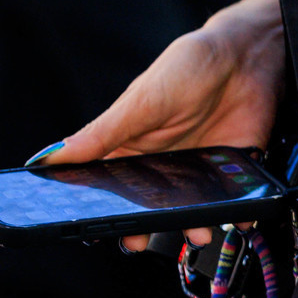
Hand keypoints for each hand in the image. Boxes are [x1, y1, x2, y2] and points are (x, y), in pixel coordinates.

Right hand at [42, 0, 286, 248]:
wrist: (246, 55)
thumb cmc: (187, 68)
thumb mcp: (140, 102)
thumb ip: (102, 134)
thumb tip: (51, 157)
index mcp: (131, 150)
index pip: (110, 190)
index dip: (105, 214)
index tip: (100, 233)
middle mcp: (163, 166)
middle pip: (151, 211)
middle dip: (147, 231)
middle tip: (142, 242)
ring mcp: (198, 171)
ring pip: (191, 213)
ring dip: (193, 228)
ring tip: (197, 234)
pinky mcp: (233, 171)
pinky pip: (234, 202)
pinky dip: (239, 215)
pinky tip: (240, 220)